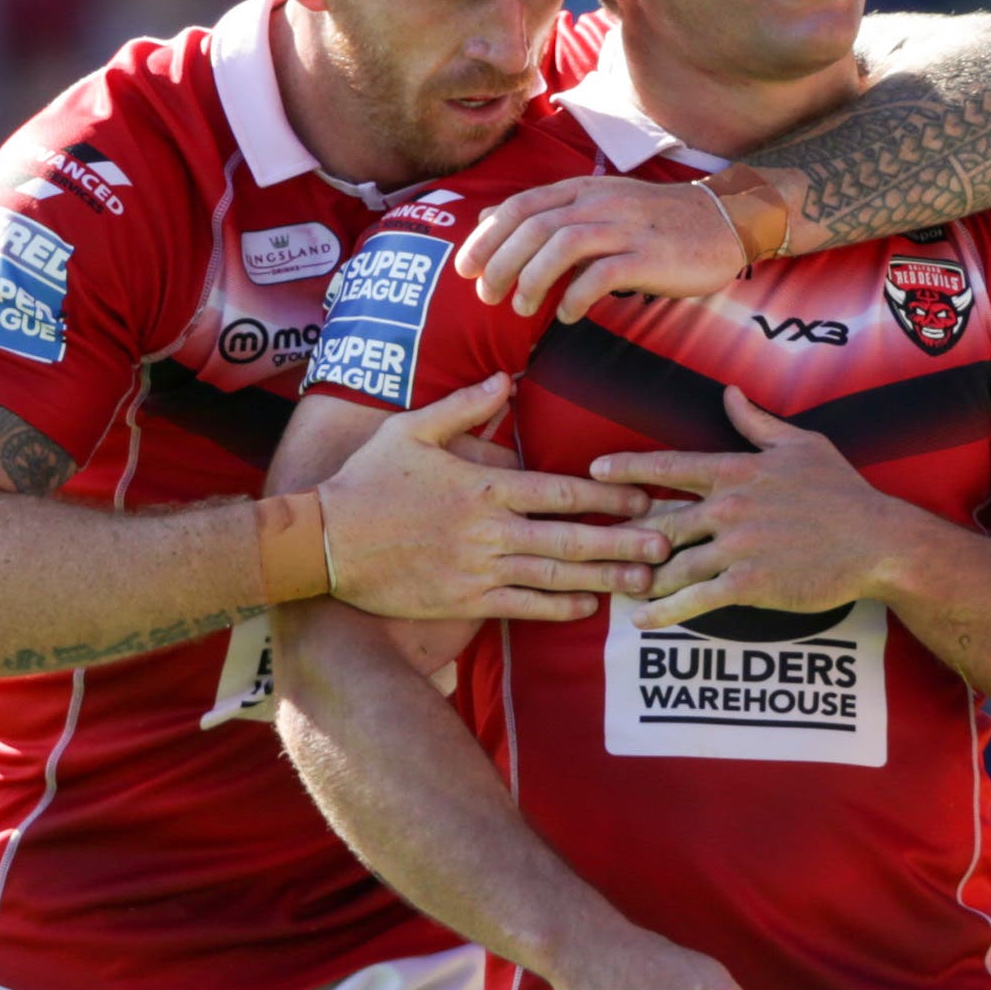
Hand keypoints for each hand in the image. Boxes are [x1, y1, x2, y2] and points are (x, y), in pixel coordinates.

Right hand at [317, 377, 670, 620]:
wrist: (322, 542)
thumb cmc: (366, 482)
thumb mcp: (411, 431)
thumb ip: (463, 407)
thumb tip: (505, 382)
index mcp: (484, 485)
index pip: (562, 490)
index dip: (609, 496)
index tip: (646, 499)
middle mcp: (489, 529)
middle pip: (571, 537)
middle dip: (624, 541)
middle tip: (669, 546)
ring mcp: (478, 568)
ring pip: (556, 576)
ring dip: (605, 577)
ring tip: (645, 580)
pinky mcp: (464, 600)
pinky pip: (523, 606)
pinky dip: (560, 607)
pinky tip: (590, 605)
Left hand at [459, 175, 769, 322]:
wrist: (725, 220)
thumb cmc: (658, 221)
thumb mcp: (601, 204)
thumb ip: (552, 212)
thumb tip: (492, 220)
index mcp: (584, 189)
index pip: (521, 205)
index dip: (487, 237)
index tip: (466, 267)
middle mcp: (600, 202)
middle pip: (534, 226)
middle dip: (501, 263)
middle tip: (487, 295)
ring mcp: (626, 227)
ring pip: (562, 245)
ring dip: (532, 279)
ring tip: (521, 308)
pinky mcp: (649, 255)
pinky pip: (602, 274)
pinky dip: (576, 296)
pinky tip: (566, 315)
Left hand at [590, 388, 909, 629]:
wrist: (876, 542)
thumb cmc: (842, 492)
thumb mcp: (801, 445)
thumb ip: (756, 423)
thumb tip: (729, 393)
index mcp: (736, 470)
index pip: (668, 466)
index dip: (627, 469)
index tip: (596, 473)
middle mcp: (728, 506)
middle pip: (659, 521)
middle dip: (627, 537)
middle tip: (600, 546)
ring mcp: (736, 547)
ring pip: (672, 565)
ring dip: (642, 579)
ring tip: (620, 589)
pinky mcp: (747, 585)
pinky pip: (694, 600)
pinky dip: (664, 613)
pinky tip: (643, 621)